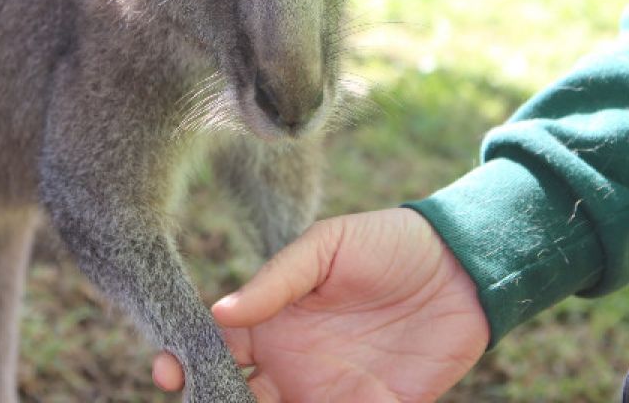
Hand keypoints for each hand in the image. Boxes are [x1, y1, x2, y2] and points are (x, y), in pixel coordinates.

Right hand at [152, 208, 489, 401]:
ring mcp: (333, 392)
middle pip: (236, 398)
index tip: (166, 371)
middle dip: (212, 401)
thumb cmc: (387, 242)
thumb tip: (219, 315)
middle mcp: (294, 365)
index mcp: (274, 322)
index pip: (216, 350)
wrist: (462, 263)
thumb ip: (276, 281)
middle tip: (203, 398)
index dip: (186, 362)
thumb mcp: (326, 246)